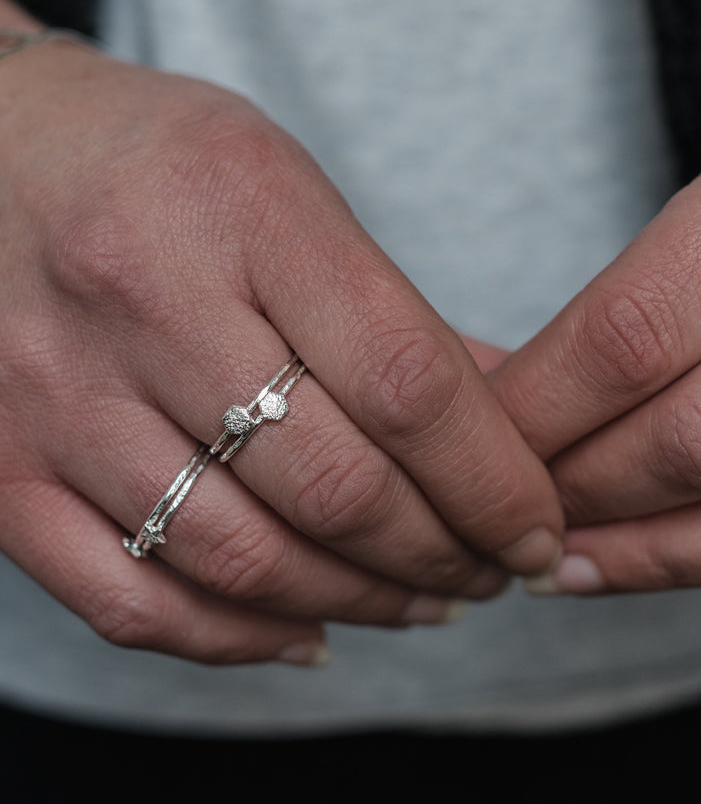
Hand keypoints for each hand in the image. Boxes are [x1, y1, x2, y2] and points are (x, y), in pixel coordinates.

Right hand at [0, 4, 561, 664]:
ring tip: (428, 600)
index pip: (409, 383)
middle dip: (445, 553)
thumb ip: (398, 313)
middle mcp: (144, 300)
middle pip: (337, 486)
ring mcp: (56, 394)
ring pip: (245, 560)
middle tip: (495, 566)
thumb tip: (513, 423)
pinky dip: (238, 640)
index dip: (496, 480)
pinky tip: (312, 632)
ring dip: (363, 601)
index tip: (540, 525)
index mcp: (245, 210)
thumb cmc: (164, 163)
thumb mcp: (293, 190)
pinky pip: (129, 600)